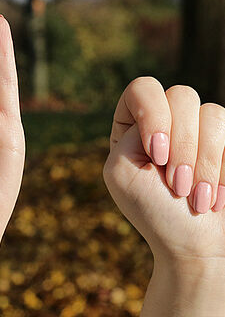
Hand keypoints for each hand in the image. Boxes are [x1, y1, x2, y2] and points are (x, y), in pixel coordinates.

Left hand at [103, 77, 224, 315]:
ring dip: (204, 162)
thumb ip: (131, 134)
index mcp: (132, 126)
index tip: (157, 154)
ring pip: (211, 113)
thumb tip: (163, 111)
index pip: (142, 89)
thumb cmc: (153, 212)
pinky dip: (221, 167)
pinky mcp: (223, 143)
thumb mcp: (122, 172)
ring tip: (194, 196)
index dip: (153, 114)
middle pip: (181, 96)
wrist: (193, 247)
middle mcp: (165, 121)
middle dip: (183, 146)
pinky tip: (213, 195)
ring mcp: (198, 130)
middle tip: (176, 185)